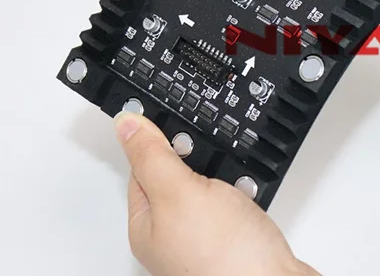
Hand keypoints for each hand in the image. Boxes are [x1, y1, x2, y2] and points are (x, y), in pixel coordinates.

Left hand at [114, 112, 318, 275]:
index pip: (142, 168)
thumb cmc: (225, 258)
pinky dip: (247, 196)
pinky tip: (252, 202)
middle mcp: (172, 236)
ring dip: (229, 179)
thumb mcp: (180, 191)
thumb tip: (125, 123)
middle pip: (178, 177)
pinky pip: (237, 205)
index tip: (176, 126)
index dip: (160, 143)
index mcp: (146, 225)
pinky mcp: (236, 241)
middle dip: (201, 162)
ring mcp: (205, 240)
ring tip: (236, 189)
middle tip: (212, 166)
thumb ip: (153, 156)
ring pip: (212, 189)